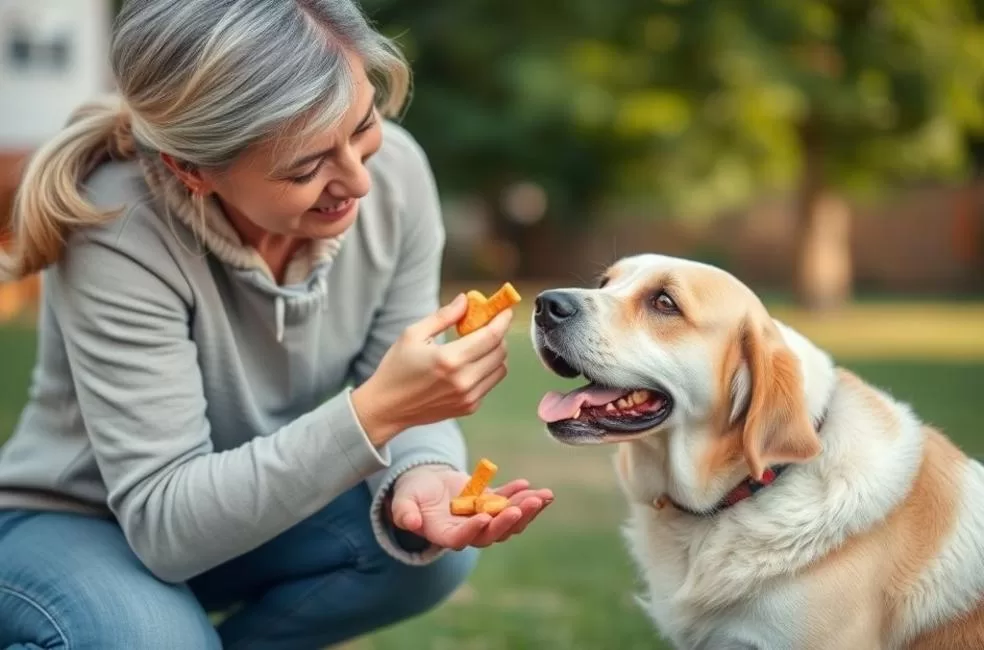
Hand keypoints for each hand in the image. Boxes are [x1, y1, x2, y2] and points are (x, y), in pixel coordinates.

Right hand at [351, 294, 511, 445]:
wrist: (387, 408)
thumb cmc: (396, 368)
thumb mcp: (413, 334)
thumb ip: (443, 316)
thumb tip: (466, 300)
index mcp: (449, 359)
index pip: (491, 336)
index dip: (502, 320)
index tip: (506, 310)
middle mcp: (463, 380)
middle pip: (500, 351)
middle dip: (498, 334)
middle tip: (487, 325)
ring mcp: (468, 397)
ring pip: (500, 368)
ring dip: (495, 352)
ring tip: (479, 344)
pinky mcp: (469, 407)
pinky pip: (490, 383)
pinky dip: (486, 369)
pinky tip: (470, 363)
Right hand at [389, 465, 552, 549]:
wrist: (423, 484)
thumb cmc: (410, 493)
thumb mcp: (403, 500)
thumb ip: (404, 512)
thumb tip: (410, 522)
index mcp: (444, 534)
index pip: (461, 539)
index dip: (473, 530)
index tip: (486, 517)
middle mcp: (466, 531)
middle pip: (492, 533)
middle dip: (510, 520)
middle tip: (528, 505)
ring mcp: (481, 519)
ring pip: (507, 520)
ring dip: (526, 509)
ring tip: (544, 496)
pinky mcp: (489, 504)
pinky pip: (508, 502)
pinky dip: (520, 495)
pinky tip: (528, 484)